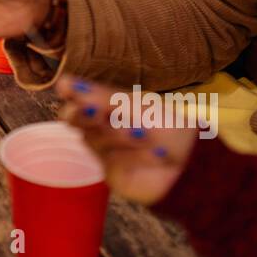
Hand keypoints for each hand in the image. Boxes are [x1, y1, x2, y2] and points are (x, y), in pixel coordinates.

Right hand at [54, 76, 196, 204]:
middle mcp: (103, 127)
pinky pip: (108, 159)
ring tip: (144, 136)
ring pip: (91, 138)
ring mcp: (105, 151)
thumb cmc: (169, 126)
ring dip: (116, 134)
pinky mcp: (111, 173)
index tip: (66, 89)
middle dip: (86, 114)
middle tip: (98, 113)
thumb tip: (62, 82)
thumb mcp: (134, 105)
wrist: (194, 161)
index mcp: (110, 107)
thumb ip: (99, 96)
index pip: (80, 98)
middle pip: (75, 119)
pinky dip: (130, 155)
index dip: (72, 94)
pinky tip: (153, 155)